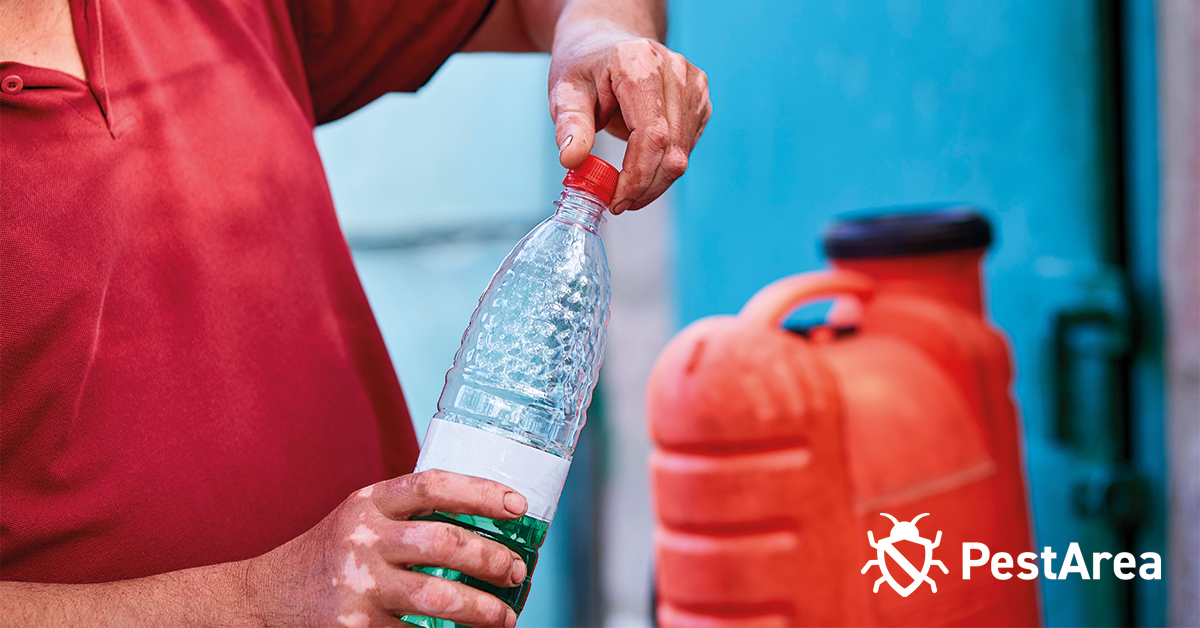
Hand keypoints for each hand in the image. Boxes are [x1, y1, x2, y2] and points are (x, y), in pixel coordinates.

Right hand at [244, 470, 527, 627]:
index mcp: (369, 502)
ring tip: (505, 617)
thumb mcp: (359, 517)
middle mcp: (363, 540)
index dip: (482, 492)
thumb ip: (406, 515)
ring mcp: (358, 587)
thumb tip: (486, 524)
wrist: (261, 600)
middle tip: (515, 571)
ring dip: (483, 610)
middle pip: (444, 543)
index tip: (518, 506)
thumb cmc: (328, 555)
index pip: (434, 485)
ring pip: (439, 598)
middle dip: (492, 559)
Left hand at [550, 29, 710, 214]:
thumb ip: (570, 125)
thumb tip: (571, 160)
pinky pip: (687, 147)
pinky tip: (640, 163)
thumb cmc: (585, 66)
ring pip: (683, 154)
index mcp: (639, 63)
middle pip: (672, 149)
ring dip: (654, 181)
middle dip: (645, 187)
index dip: (637, 175)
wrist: (606, 40)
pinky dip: (663, 166)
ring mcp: (693, 85)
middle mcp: (675, 70)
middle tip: (617, 203)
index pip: (652, 134)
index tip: (615, 200)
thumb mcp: (565, 91)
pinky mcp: (700, 100)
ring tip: (624, 186)